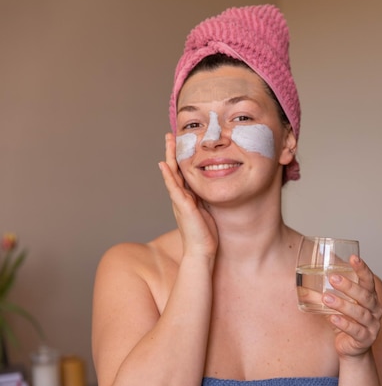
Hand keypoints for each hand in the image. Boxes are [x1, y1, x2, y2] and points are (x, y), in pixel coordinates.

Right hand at [158, 133, 217, 256]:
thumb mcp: (207, 210)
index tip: (181, 142)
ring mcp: (179, 201)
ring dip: (170, 157)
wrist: (201, 251)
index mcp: (187, 197)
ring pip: (172, 174)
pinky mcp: (183, 206)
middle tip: (170, 134)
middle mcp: (181, 197)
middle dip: (173, 151)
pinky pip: (174, 188)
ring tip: (168, 141)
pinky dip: (168, 176)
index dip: (181, 157)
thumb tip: (212, 188)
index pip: (182, 173)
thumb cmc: (205, 234)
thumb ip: (205, 198)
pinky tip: (164, 165)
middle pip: (174, 169)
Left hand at [322, 255, 381, 357]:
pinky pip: (356, 331)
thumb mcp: (336, 307)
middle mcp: (375, 310)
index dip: (362, 269)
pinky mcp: (365, 339)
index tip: (353, 257)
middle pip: (365, 296)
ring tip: (327, 298)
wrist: (352, 350)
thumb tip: (300, 287)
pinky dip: (344, 324)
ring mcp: (372, 326)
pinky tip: (333, 318)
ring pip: (360, 313)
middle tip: (333, 278)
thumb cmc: (346, 323)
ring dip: (343, 305)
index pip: (369, 281)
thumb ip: (324, 295)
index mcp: (370, 298)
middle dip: (349, 286)